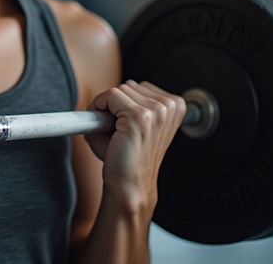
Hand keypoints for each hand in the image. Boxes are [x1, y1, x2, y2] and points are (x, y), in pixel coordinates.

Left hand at [84, 80, 185, 212]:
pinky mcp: (139, 117)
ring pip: (119, 90)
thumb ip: (128, 103)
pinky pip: (110, 96)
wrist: (129, 184)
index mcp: (175, 107)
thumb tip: (108, 94)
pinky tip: (104, 128)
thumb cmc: (129, 158)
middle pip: (129, 87)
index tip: (120, 121)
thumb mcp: (137, 124)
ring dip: (107, 108)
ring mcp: (156, 111)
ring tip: (114, 133)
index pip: (140, 87)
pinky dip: (98, 108)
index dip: (124, 103)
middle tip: (115, 130)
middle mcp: (169, 106)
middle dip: (116, 105)